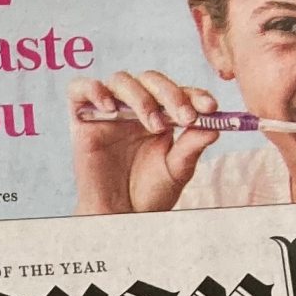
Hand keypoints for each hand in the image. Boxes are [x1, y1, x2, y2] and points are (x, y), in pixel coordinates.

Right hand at [68, 71, 221, 214]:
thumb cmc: (148, 195)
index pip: (177, 92)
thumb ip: (192, 146)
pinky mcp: (82, 119)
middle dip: (171, 95)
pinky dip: (94, 90)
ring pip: (121, 80)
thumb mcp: (177, 170)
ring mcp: (108, 111)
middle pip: (150, 79)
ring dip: (141, 98)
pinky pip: (80, 89)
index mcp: (160, 115)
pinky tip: (109, 108)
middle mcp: (134, 108)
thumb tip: (214, 125)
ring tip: (153, 126)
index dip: (194, 94)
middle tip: (184, 118)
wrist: (120, 216)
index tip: (210, 107)